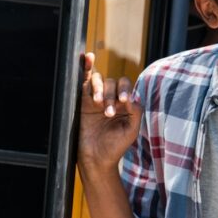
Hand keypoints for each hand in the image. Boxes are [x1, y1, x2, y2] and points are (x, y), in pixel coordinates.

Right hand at [78, 52, 142, 169]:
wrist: (96, 159)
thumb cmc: (115, 147)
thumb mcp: (131, 131)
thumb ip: (135, 112)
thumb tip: (131, 96)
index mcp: (125, 105)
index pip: (126, 87)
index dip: (124, 90)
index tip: (122, 101)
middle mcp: (111, 99)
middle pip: (112, 83)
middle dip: (111, 95)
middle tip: (108, 113)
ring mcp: (96, 99)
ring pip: (98, 81)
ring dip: (99, 89)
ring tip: (98, 104)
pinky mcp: (81, 102)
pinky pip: (83, 81)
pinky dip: (85, 68)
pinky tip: (87, 57)